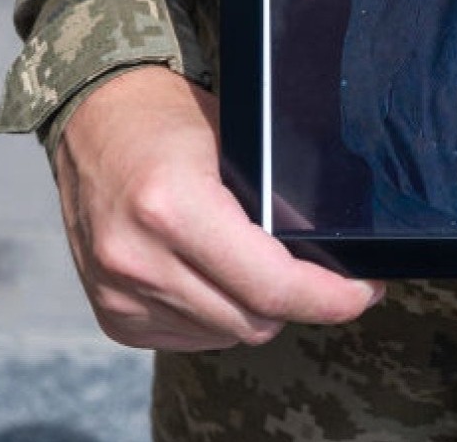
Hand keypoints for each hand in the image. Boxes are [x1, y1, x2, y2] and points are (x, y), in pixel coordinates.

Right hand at [52, 65, 382, 350]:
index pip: (272, 287)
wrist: (92, 120)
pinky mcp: (111, 314)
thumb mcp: (234, 142)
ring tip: (254, 264)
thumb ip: (274, 202)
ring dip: (253, 309)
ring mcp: (119, 293)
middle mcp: (138, 258)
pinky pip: (190, 337)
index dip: (330, 298)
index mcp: (172, 208)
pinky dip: (216, 315)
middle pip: (253, 320)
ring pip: (225, 334)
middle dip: (297, 301)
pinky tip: (214, 275)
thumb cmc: (168, 119)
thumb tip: (330, 254)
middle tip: (316, 272)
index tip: (364, 291)